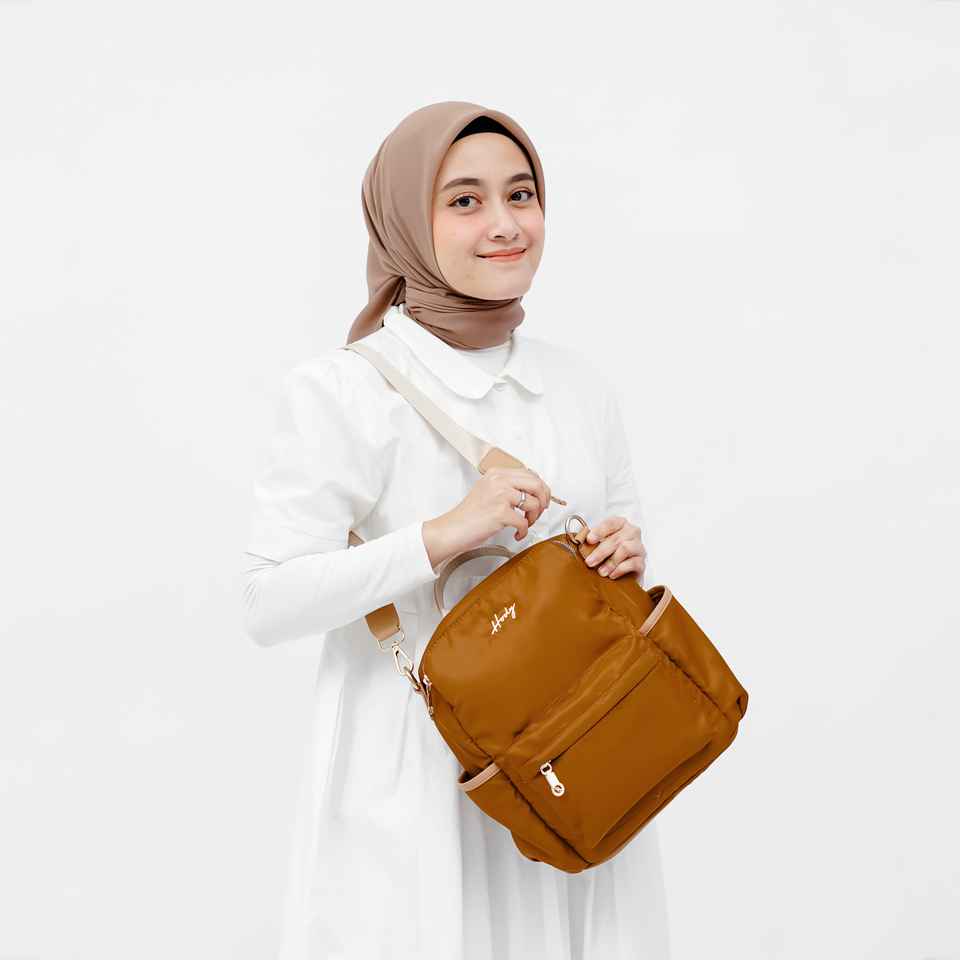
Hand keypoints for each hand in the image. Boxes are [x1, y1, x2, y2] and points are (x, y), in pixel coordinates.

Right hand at [422, 467, 552, 570]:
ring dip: (534, 518)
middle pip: (536, 484)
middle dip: (544, 500)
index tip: (542, 498)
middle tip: (540, 511)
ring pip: (534, 503)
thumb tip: (533, 491)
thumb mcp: (488, 491)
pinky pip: (524, 522)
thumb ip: (508, 486)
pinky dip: (524, 531)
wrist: (453, 529)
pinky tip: (517, 534)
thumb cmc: (470, 514)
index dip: (541, 488)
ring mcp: (500, 496)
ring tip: (525, 524)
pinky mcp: (500, 513)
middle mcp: (499, 481)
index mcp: (497, 473)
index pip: (530, 474)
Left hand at [583, 516, 646, 581]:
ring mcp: (639, 547)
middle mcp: (632, 532)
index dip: (599, 531)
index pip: (611, 523)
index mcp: (621, 524)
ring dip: (610, 561)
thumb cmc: (609, 554)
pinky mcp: (642, 562)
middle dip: (600, 551)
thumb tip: (578, 541)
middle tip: (589, 562)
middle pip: (616, 539)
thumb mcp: (599, 544)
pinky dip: (620, 569)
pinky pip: (634, 563)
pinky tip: (612, 575)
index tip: (589, 540)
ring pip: (625, 549)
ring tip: (601, 572)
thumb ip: (592, 541)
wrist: (623, 573)